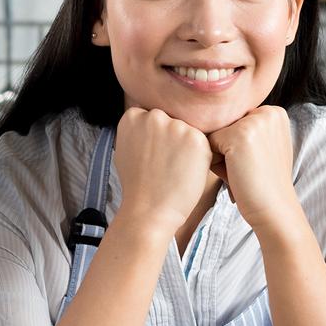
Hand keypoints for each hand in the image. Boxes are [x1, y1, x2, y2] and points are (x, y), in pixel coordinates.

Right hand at [113, 107, 213, 233]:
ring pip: (187, 131)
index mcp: (133, 116)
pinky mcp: (197, 139)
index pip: (151, 116)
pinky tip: (185, 172)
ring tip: (174, 169)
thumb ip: (136, 131)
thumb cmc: (137, 184)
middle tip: (164, 162)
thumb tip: (147, 122)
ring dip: (186, 146)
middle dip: (171, 137)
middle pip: (171, 120)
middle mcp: (154, 116)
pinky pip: (201, 143)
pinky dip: (198, 157)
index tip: (152, 152)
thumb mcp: (124, 149)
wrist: (149, 209)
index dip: (155, 136)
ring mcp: (176, 126)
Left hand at [207, 106, 298, 231]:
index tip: (254, 164)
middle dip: (226, 151)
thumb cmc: (260, 183)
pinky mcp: (239, 134)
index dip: (235, 147)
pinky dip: (215, 163)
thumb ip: (243, 130)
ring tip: (241, 172)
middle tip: (248, 170)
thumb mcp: (260, 148)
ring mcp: (254, 121)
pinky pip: (208, 144)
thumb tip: (203, 121)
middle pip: (223, 126)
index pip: (234, 122)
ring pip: (214, 135)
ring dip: (219, 157)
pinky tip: (235, 174)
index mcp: (274, 113)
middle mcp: (267, 111)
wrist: (274, 209)